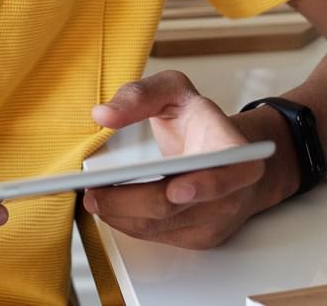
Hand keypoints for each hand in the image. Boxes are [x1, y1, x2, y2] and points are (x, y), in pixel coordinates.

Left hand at [82, 70, 268, 249]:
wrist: (221, 152)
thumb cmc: (197, 121)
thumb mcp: (172, 90)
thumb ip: (139, 95)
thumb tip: (104, 115)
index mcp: (233, 147)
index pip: (229, 170)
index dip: (206, 185)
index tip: (175, 190)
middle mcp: (232, 190)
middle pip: (177, 205)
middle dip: (131, 201)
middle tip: (95, 192)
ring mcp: (217, 218)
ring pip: (163, 226)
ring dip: (123, 217)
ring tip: (93, 198)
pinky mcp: (199, 236)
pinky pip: (159, 237)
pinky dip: (130, 224)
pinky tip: (110, 208)